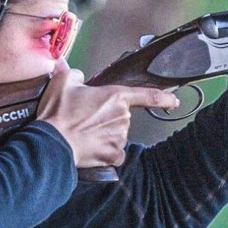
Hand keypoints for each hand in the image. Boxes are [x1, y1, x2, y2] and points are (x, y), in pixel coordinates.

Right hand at [37, 59, 179, 167]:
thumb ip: (73, 73)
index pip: (148, 95)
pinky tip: (92, 148)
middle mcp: (123, 118)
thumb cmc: (59, 113)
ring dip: (105, 135)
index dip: (164, 98)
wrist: (52, 143)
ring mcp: (120, 138)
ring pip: (117, 135)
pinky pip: (115, 154)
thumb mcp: (62, 82)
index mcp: (116, 97)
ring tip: (83, 133)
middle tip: (85, 119)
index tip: (174, 101)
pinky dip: (106, 152)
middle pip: (122, 117)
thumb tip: (71, 71)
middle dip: (107, 118)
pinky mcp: (113, 156)